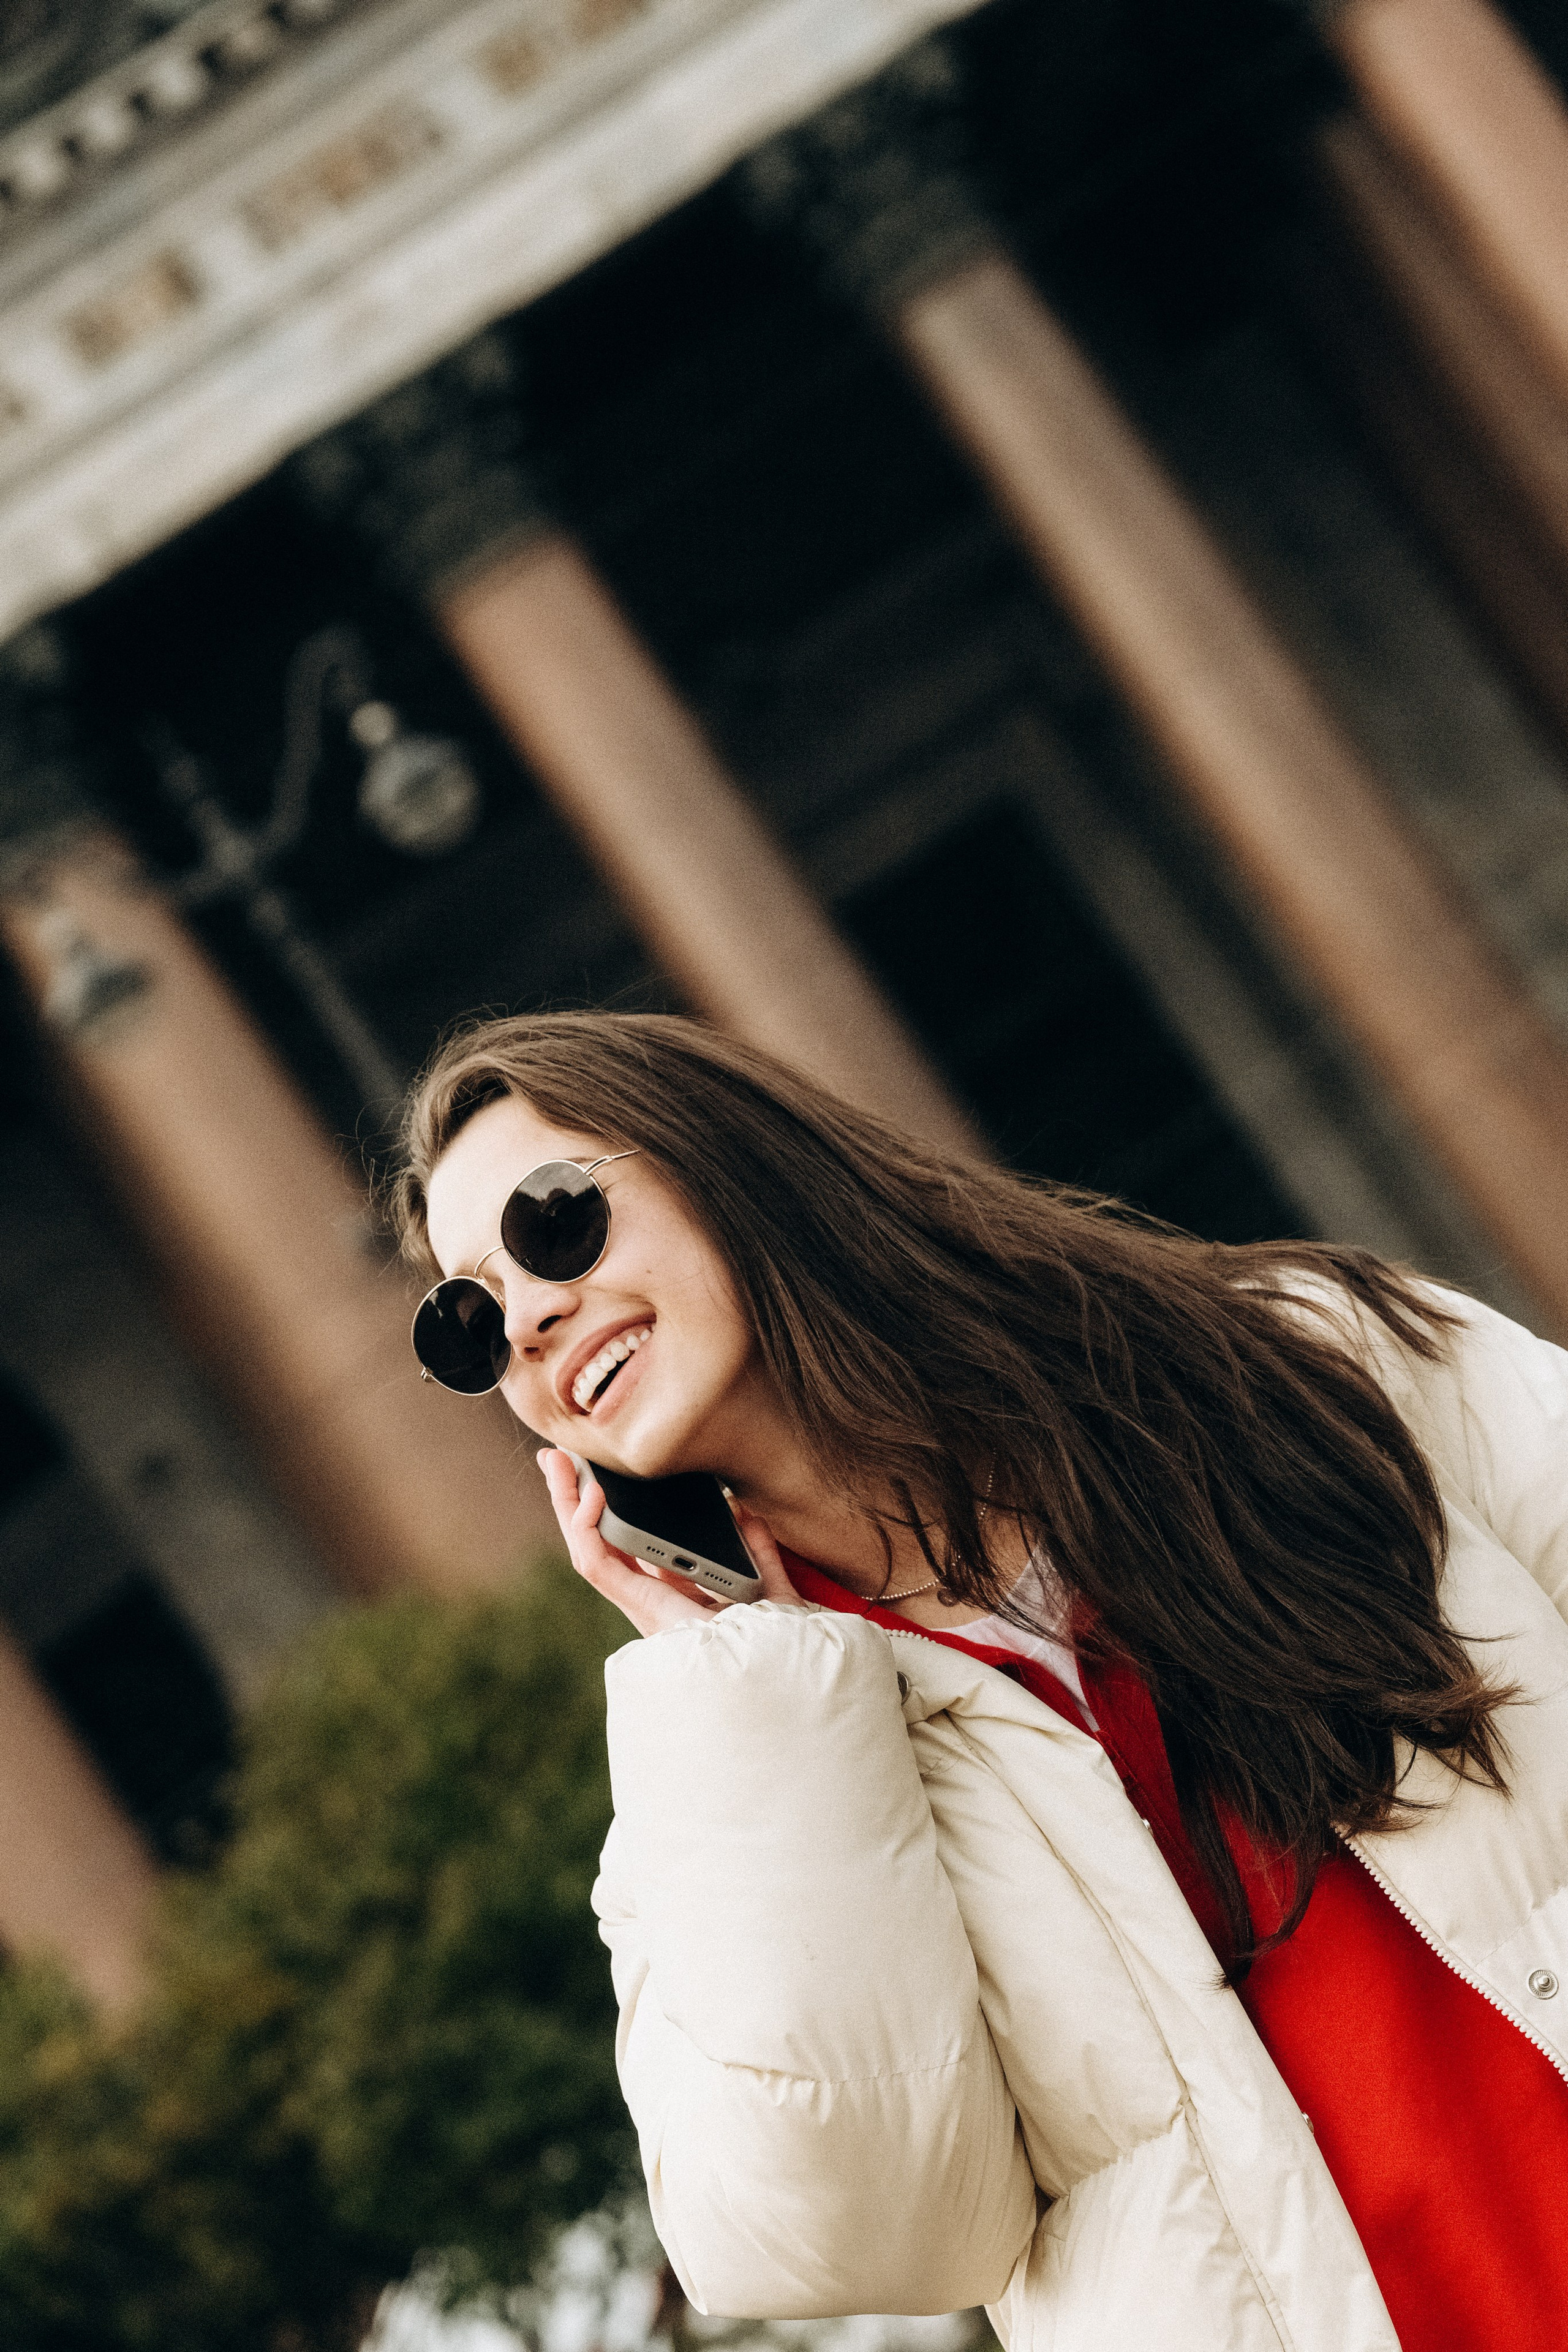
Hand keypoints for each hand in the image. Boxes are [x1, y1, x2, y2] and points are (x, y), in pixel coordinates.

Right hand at [538, 1450, 801, 1635]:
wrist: (781, 1674)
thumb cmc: (775, 1643)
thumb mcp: (768, 1585)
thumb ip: (756, 1548)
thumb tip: (742, 1509)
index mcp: (674, 1594)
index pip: (626, 1546)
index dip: (606, 1510)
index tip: (598, 1471)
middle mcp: (650, 1600)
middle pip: (598, 1542)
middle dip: (573, 1499)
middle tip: (558, 1459)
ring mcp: (641, 1606)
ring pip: (587, 1550)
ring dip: (566, 1506)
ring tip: (558, 1464)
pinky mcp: (641, 1609)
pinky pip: (598, 1566)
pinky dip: (587, 1529)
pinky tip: (590, 1496)